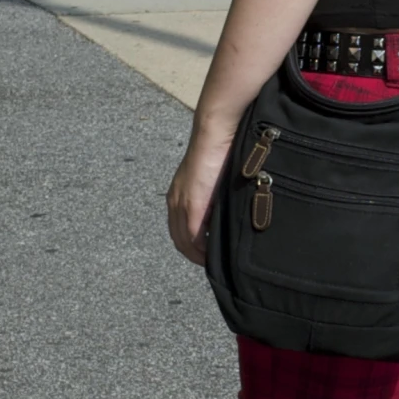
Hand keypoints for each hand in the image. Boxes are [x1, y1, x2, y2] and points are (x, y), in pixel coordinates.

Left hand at [166, 123, 232, 264]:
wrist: (216, 134)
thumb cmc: (219, 151)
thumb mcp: (213, 181)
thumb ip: (213, 199)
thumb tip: (223, 217)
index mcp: (177, 196)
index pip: (179, 231)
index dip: (192, 247)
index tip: (208, 255)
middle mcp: (174, 202)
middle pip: (179, 240)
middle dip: (195, 255)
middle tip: (213, 264)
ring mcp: (182, 203)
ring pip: (184, 242)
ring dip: (198, 255)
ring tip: (215, 262)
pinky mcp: (192, 204)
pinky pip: (194, 235)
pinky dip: (202, 249)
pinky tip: (213, 254)